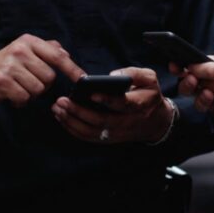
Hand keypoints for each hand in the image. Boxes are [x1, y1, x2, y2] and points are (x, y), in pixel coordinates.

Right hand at [0, 34, 84, 107]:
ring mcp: (10, 65)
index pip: (57, 56)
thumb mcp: (25, 50)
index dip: (73, 69)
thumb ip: (47, 50)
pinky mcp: (2, 81)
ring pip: (38, 89)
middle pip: (49, 77)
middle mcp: (20, 50)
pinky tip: (11, 94)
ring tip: (18, 87)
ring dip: (31, 93)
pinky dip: (20, 100)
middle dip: (42, 84)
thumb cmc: (6, 65)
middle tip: (27, 81)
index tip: (84, 79)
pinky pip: (25, 97)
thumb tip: (67, 55)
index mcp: (28, 41)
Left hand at [52, 67, 173, 143]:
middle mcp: (127, 122)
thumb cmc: (149, 95)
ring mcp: (117, 133)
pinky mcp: (109, 139)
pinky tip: (62, 118)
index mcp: (139, 105)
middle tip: (63, 101)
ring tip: (58, 109)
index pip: (123, 105)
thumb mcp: (149, 78)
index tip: (92, 94)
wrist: (155, 121)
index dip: (108, 100)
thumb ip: (134, 73)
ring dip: (72, 122)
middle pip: (102, 121)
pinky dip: (73, 129)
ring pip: (92, 132)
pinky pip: (89, 137)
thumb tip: (112, 75)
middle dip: (79, 112)